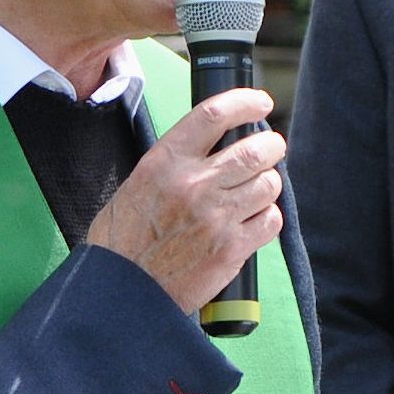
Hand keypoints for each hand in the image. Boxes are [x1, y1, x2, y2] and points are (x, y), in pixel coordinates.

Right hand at [87, 88, 284, 314]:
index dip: (245, 102)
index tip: (260, 102)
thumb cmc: (123, 240)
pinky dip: (267, 217)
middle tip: (270, 148)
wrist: (122, 290)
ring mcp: (216, 217)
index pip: (215, 115)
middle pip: (255, 148)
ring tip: (256, 189)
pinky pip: (270, 220)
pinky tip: (253, 220)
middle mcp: (194, 184)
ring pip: (269, 183)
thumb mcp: (137, 184)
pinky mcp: (232, 249)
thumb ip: (174, 162)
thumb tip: (212, 146)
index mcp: (165, 162)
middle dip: (271, 145)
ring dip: (268, 183)